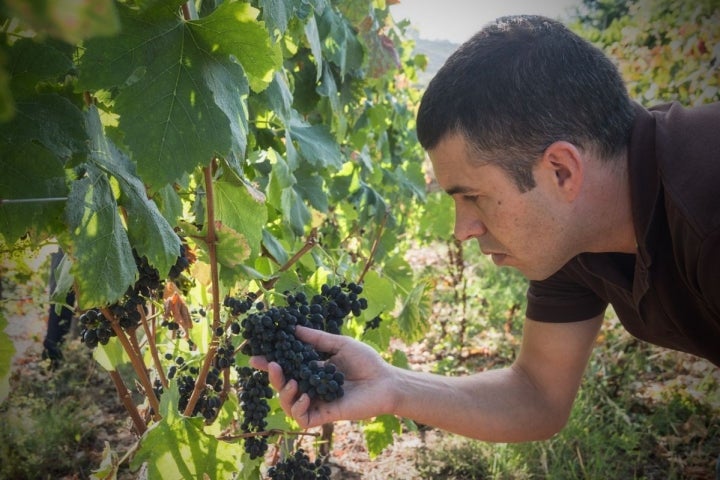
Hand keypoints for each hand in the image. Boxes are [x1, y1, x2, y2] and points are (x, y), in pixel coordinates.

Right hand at [249, 325, 394, 427]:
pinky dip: (298, 408)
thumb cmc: (366, 361)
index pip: (287, 366)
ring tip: (292, 382)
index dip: (270, 362)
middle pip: (283, 385)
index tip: (255, 356)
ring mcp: (317, 401)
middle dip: (273, 377)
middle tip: (272, 365)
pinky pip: (302, 418)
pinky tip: (305, 397)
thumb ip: (316, 339)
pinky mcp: (325, 415)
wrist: (385, 381)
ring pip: (288, 404)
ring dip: (284, 393)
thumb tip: (294, 327)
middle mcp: (311, 386)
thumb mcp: (339, 344)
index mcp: (313, 369)